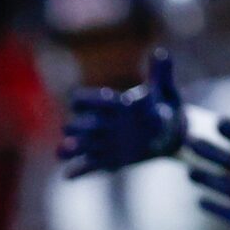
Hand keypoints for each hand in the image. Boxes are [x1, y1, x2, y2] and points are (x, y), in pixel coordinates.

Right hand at [60, 49, 186, 177]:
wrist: (168, 134)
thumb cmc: (165, 108)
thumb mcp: (165, 92)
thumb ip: (160, 75)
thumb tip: (160, 53)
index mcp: (114, 104)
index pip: (93, 99)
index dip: (88, 100)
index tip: (79, 101)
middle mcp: (103, 122)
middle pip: (83, 124)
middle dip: (78, 127)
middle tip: (69, 130)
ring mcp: (103, 142)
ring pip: (81, 145)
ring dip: (71, 148)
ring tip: (61, 152)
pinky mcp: (107, 160)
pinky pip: (89, 167)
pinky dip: (79, 171)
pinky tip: (67, 176)